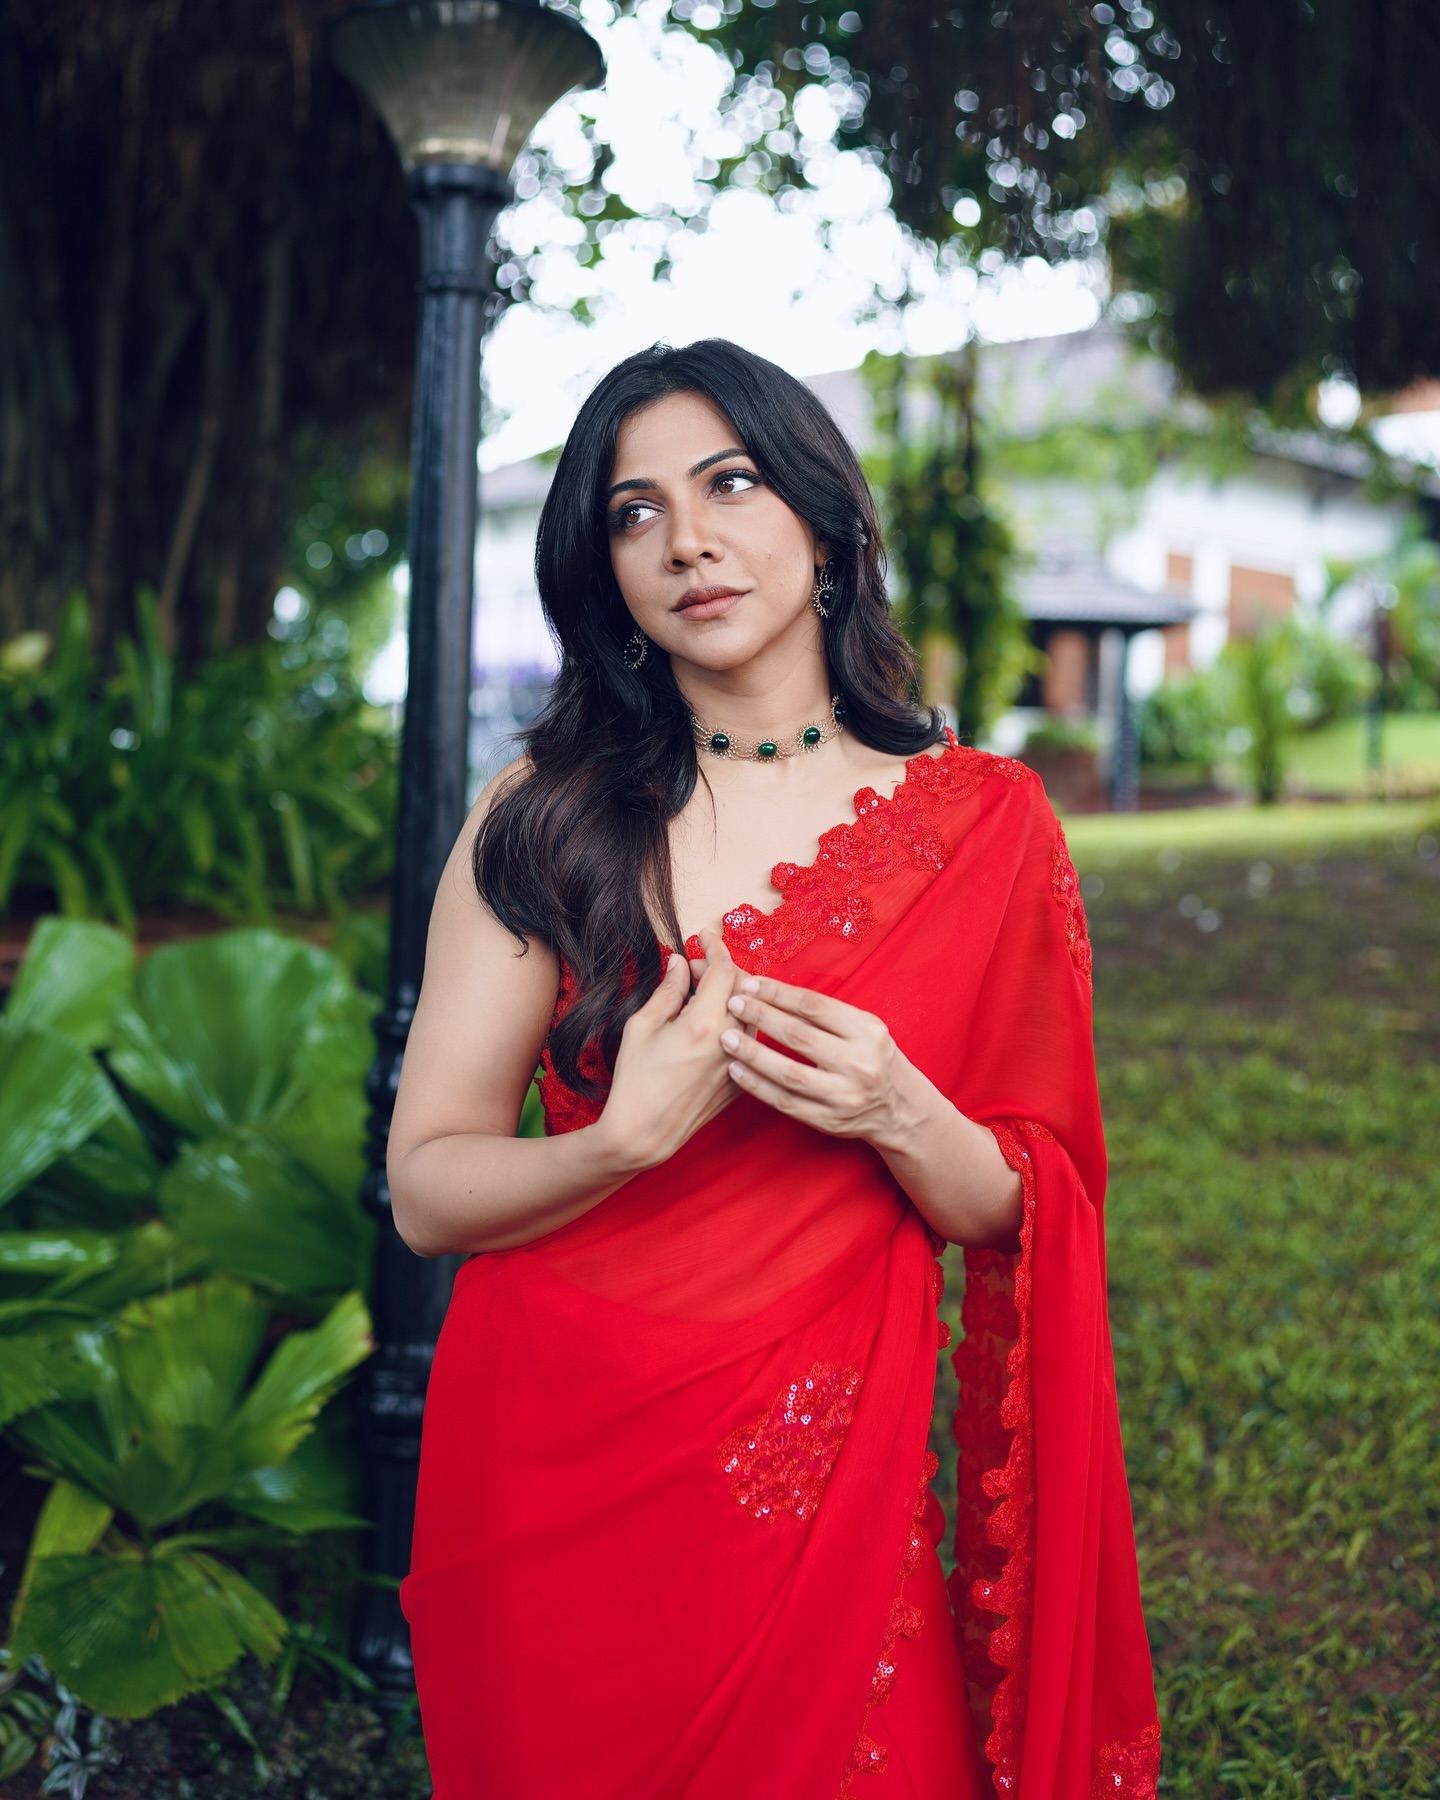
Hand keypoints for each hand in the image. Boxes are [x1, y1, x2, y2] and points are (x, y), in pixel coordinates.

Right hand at [595, 925, 758, 1171]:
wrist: (643, 1134)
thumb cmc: (634, 1080)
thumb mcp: (641, 1027)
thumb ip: (667, 991)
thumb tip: (680, 964)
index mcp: (703, 1024)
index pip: (724, 970)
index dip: (715, 947)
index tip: (704, 935)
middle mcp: (729, 1042)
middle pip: (743, 988)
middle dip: (721, 969)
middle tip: (693, 970)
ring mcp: (739, 1063)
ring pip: (751, 1013)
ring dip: (732, 996)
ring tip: (701, 997)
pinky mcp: (740, 1081)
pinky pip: (748, 1040)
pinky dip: (735, 1022)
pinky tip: (710, 1025)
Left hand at [715, 969, 914, 1145]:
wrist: (899, 1108)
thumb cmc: (874, 1057)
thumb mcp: (864, 1027)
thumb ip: (826, 1013)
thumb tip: (774, 992)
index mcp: (866, 1031)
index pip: (814, 1006)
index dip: (778, 993)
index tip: (751, 984)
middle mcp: (858, 1063)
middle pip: (799, 1036)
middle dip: (761, 1017)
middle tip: (733, 1004)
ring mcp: (843, 1095)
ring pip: (788, 1072)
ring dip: (753, 1054)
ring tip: (727, 1038)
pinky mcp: (828, 1120)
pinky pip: (785, 1102)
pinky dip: (757, 1086)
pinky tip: (737, 1071)